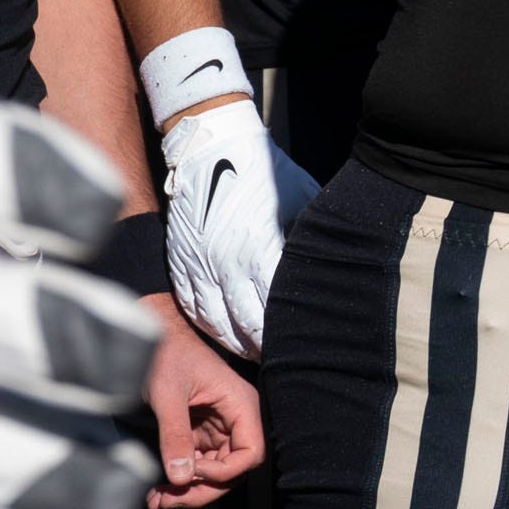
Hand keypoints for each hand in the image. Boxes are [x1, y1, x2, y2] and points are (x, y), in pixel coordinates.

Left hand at [144, 295, 265, 508]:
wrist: (151, 337)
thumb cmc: (165, 355)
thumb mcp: (168, 394)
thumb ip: (175, 434)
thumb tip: (180, 478)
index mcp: (240, 406)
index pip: (250, 453)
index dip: (225, 472)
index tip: (191, 471)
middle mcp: (235, 421)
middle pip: (232, 470)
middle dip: (202, 490)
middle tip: (167, 501)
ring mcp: (217, 429)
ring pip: (214, 473)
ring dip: (188, 491)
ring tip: (157, 501)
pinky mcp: (199, 434)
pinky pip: (196, 465)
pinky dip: (179, 480)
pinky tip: (157, 491)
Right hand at [152, 82, 316, 360]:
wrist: (213, 145)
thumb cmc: (265, 172)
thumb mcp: (299, 203)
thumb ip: (307, 242)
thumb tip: (328, 273)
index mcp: (261, 248)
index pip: (277, 310)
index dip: (289, 336)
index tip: (304, 349)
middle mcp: (227, 262)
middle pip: (246, 325)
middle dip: (264, 349)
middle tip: (281, 363)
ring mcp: (199, 263)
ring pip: (215, 323)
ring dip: (234, 344)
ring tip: (254, 356)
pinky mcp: (180, 260)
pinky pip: (191, 306)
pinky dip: (207, 326)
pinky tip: (222, 335)